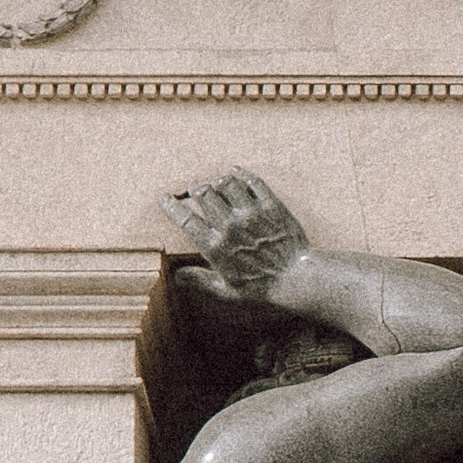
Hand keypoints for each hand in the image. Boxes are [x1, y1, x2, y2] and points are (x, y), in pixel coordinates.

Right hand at [160, 166, 309, 303]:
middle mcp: (230, 226)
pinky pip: (252, 181)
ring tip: (217, 185)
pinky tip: (235, 172)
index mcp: (215, 246)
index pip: (185, 219)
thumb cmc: (261, 287)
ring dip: (218, 181)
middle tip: (195, 190)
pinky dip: (241, 174)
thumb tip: (176, 277)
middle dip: (195, 189)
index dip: (172, 206)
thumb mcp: (227, 290)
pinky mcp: (271, 206)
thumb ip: (200, 280)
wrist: (297, 279)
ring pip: (225, 183)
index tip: (165, 198)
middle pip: (203, 193)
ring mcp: (251, 213)